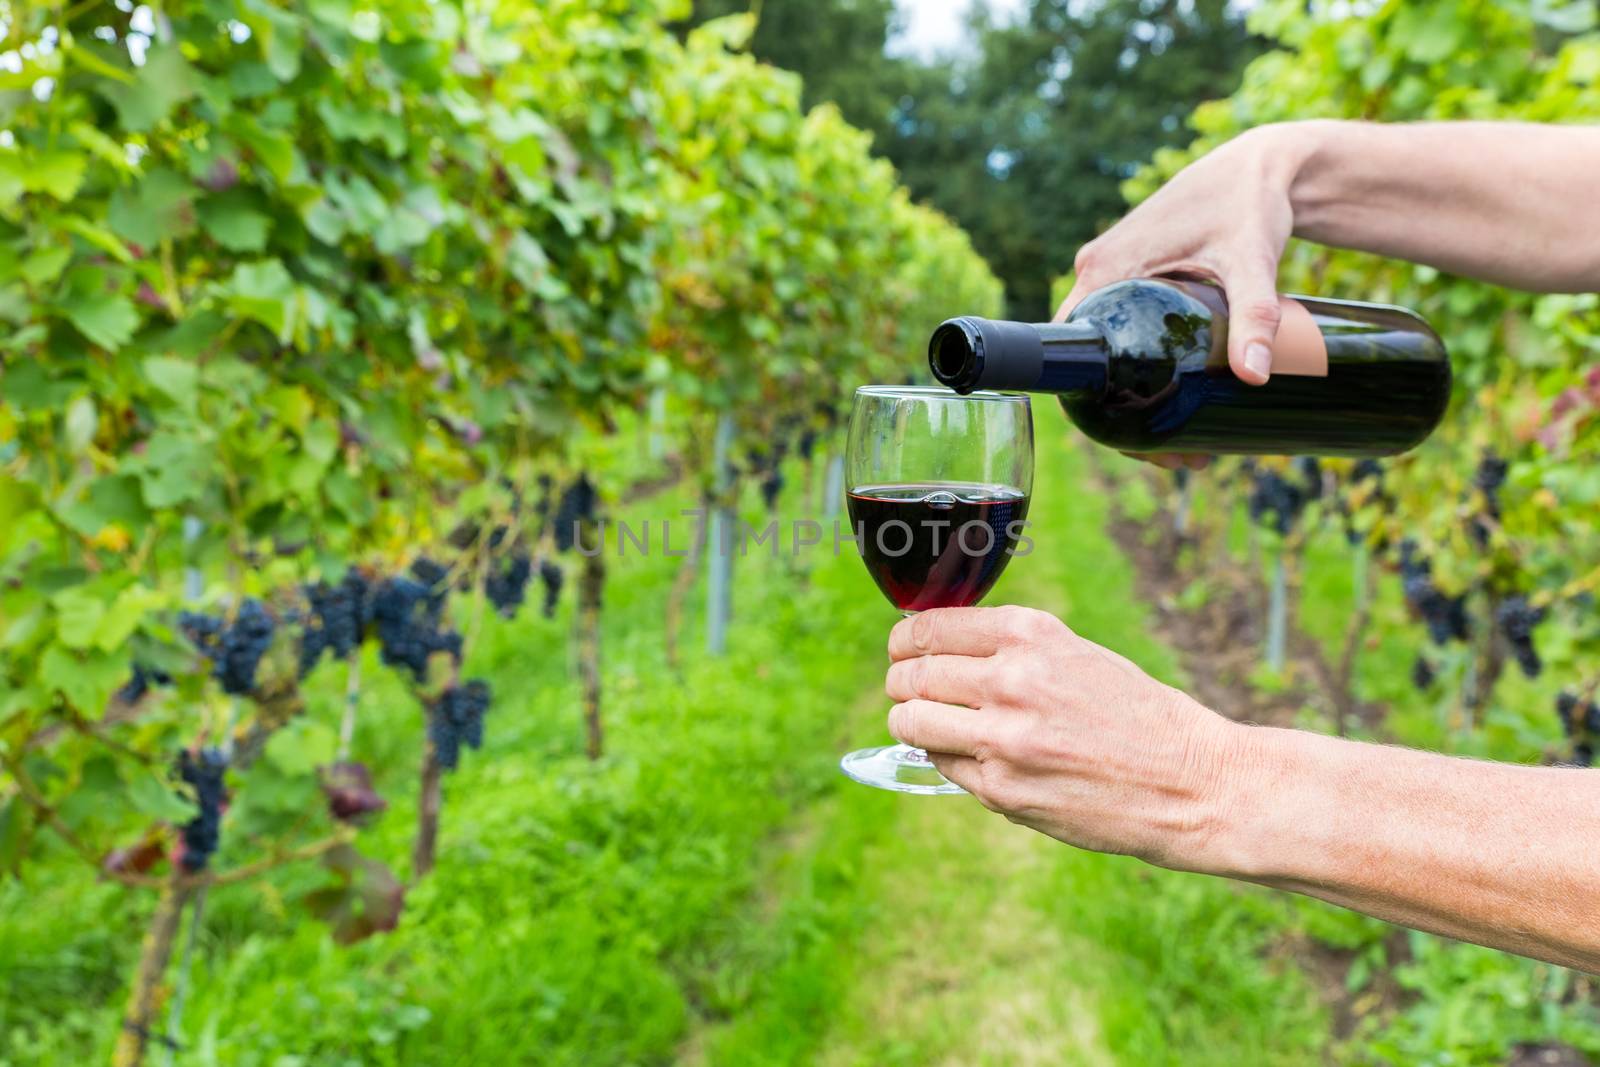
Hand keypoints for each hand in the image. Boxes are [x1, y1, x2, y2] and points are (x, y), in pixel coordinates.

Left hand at [884, 605, 1242, 870]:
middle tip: (905, 690)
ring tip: (923, 724)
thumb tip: (939, 652)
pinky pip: (945, 767)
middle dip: (902, 683)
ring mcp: (1003, 739)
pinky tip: (974, 757)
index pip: (931, 628)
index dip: (905, 640)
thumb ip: (1012, 651)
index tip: (901, 648)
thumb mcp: (1077, 655)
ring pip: (912, 722)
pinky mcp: (1003, 790)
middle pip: (913, 676)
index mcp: (1031, 635)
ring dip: (910, 722)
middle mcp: (1012, 680)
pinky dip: (948, 760)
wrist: (1193, 783)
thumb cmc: (1138, 716)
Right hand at [1055, 124, 1315, 471]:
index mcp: (1104, 270)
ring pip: (1109, 348)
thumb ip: (1255, 316)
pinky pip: (1124, 329)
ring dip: (1136, 397)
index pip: (1073, 350)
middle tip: (1180, 457)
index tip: (1143, 445)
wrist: (1263, 162)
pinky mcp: (1135, 276)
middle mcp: (1097, 273)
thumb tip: (1255, 377)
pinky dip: (1144, 368)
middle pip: (1092, 360)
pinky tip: (1180, 399)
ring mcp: (1114, 274)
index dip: (1096, 407)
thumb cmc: (1249, 201)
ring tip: (1189, 441)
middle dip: (1127, 416)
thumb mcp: (1250, 261)